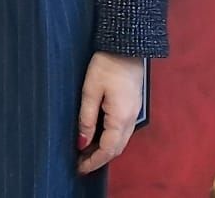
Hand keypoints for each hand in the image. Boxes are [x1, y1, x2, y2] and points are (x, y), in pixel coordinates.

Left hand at [76, 52, 145, 174]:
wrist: (126, 45)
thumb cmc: (107, 64)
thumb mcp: (90, 90)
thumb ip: (86, 119)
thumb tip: (82, 142)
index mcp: (121, 117)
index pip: (108, 149)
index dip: (93, 161)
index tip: (80, 168)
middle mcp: (131, 118)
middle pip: (116, 148)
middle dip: (99, 159)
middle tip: (81, 164)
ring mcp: (134, 112)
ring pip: (121, 141)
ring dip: (105, 150)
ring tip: (86, 153)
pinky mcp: (133, 105)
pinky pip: (123, 131)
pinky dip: (111, 139)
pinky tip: (98, 137)